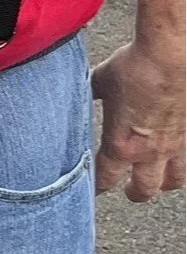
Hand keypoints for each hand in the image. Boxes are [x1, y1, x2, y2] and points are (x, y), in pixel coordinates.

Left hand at [92, 37, 184, 201]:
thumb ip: (88, 96)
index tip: (91, 189)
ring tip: (154, 183)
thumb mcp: (97, 83)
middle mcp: (148, 152)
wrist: (166, 59)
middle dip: (134, 193)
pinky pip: (184, 161)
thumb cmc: (131, 69)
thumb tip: (78, 93)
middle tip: (127, 192)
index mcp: (120, 144)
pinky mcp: (186, 136)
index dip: (96, 186)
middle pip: (144, 189)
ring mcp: (171, 146)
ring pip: (171, 181)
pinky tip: (172, 160)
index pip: (105, 176)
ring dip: (161, 185)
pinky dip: (177, 166)